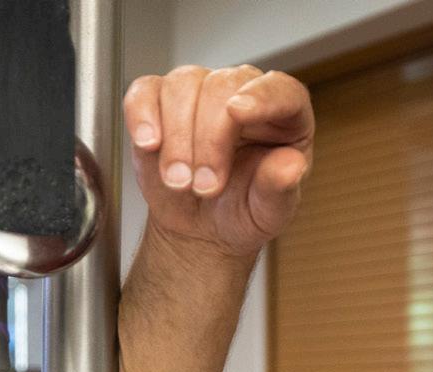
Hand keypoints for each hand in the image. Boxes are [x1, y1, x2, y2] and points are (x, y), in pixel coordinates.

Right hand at [122, 65, 313, 260]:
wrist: (201, 224)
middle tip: (205, 188)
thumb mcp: (268, 212)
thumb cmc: (243, 211)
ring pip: (182, 85)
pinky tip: (149, 145)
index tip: (237, 112)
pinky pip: (145, 91)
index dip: (261, 95)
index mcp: (284, 117)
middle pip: (222, 87)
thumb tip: (290, 165)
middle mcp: (242, 94)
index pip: (280, 90)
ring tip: (180, 183)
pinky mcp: (159, 100)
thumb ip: (280, 189)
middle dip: (209, 139)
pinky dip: (142, 115)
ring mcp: (200, 92)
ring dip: (178, 137)